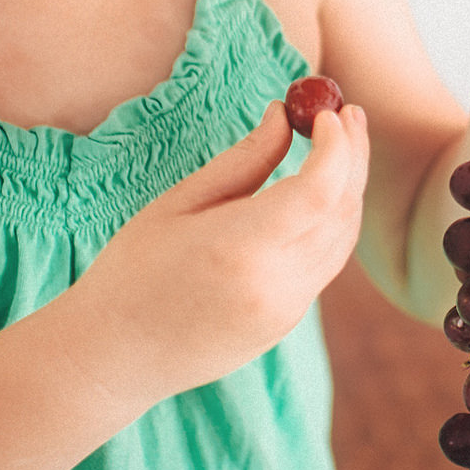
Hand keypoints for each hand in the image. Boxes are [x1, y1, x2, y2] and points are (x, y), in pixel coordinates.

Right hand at [68, 100, 370, 403]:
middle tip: (349, 113)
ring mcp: (286, 310)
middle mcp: (275, 284)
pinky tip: (320, 193)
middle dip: (353, 156)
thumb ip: (242, 160)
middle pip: (341, 210)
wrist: (116, 357)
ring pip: (342, 239)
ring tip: (341, 143)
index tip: (327, 112)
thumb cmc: (134, 270)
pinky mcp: (286, 323)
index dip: (335, 146)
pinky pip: (326, 263)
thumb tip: (283, 115)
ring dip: (350, 187)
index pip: (319, 189)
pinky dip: (333, 221)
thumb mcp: (179, 203)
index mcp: (241, 248)